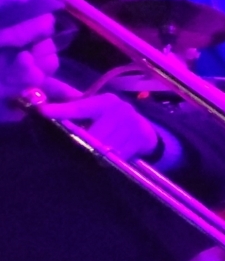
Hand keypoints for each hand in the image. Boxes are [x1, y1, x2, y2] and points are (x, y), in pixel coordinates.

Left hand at [41, 93, 160, 160]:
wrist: (144, 131)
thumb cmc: (112, 121)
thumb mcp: (96, 110)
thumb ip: (74, 107)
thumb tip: (44, 106)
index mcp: (106, 101)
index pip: (80, 107)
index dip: (61, 110)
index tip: (43, 111)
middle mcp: (121, 109)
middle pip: (93, 133)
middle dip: (83, 143)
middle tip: (74, 150)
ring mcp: (133, 124)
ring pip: (106, 147)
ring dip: (96, 154)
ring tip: (91, 156)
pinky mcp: (140, 139)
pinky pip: (119, 155)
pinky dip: (110, 160)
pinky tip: (106, 159)